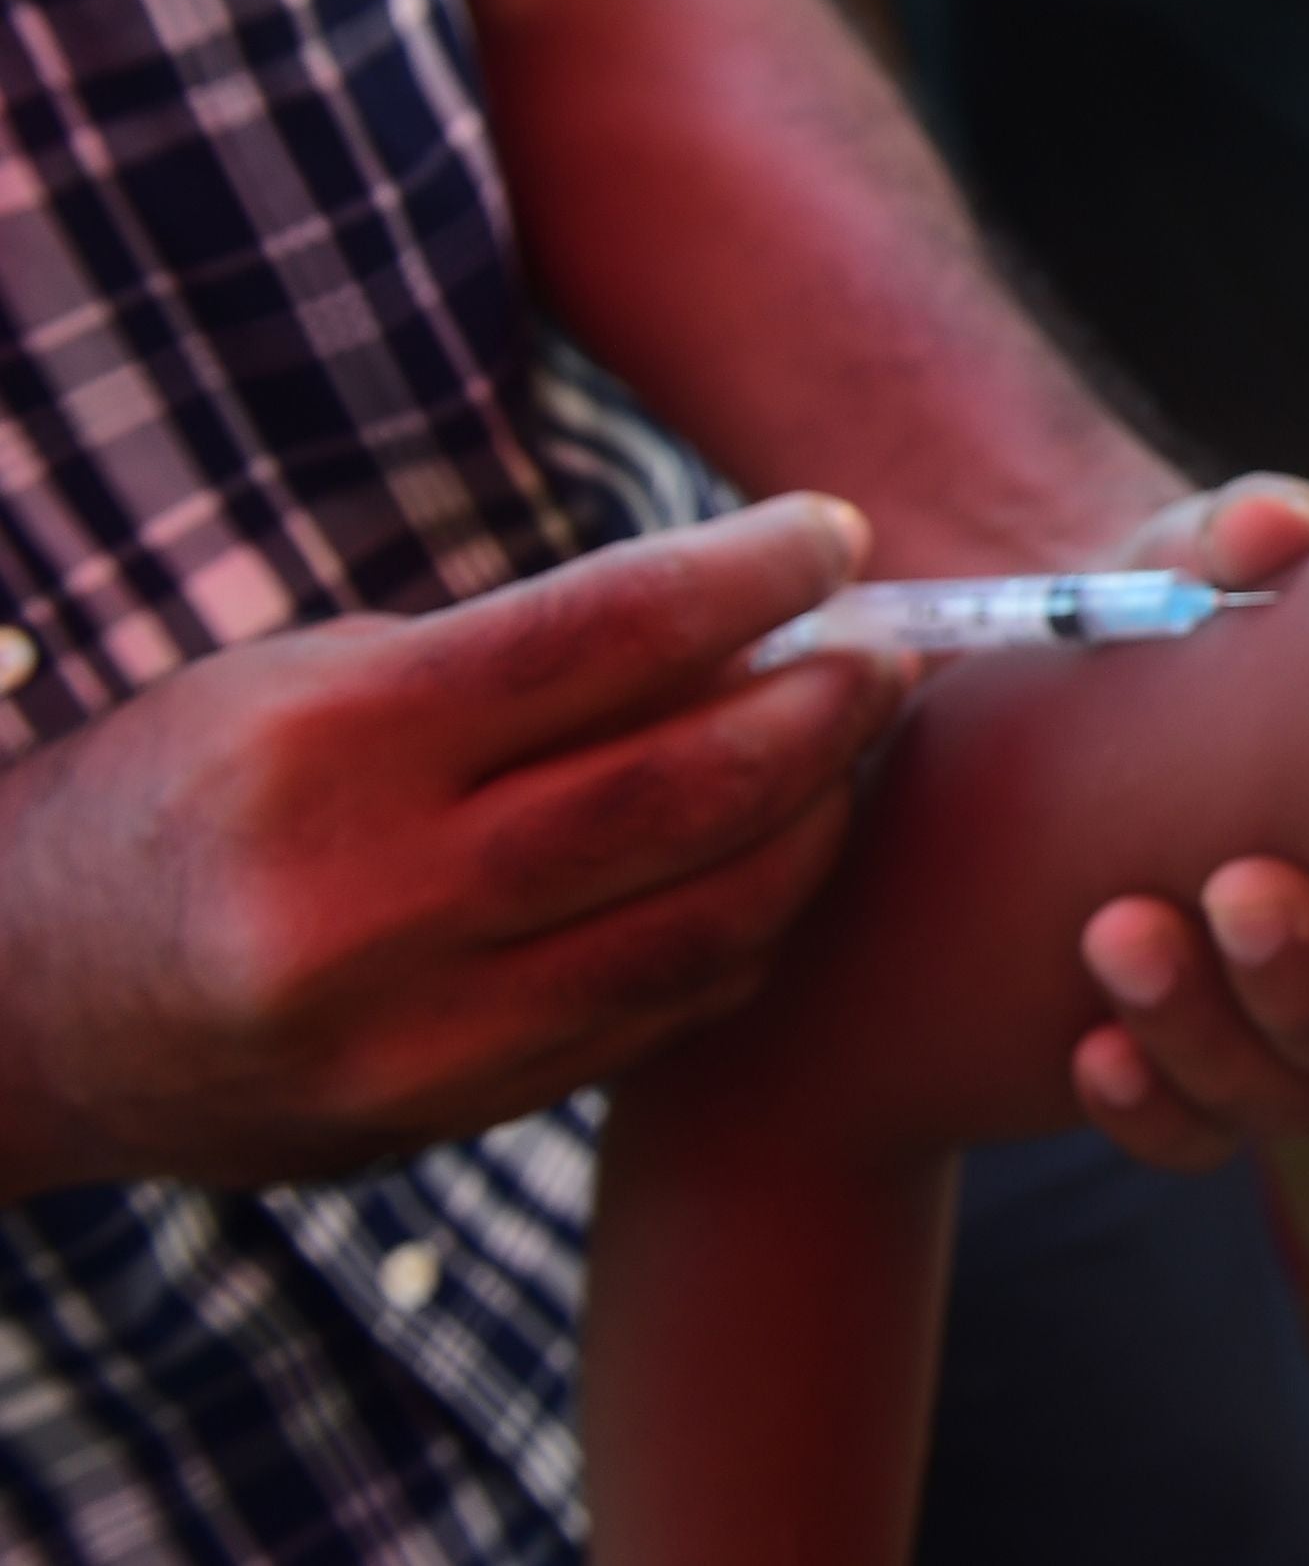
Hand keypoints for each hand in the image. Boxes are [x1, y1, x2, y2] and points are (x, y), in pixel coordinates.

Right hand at [0, 497, 904, 1194]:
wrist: (14, 1005)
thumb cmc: (187, 796)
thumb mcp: (314, 684)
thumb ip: (516, 668)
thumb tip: (747, 626)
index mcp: (329, 742)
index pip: (605, 631)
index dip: (752, 574)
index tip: (833, 535)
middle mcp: (371, 894)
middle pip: (683, 788)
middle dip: (820, 710)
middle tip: (880, 656)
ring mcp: (412, 1026)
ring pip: (700, 921)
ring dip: (811, 830)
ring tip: (845, 758)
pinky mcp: (440, 1114)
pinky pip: (652, 1015)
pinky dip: (740, 933)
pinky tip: (770, 868)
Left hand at [1061, 473, 1308, 1167]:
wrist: (973, 777)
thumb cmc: (1124, 659)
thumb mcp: (1153, 595)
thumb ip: (1212, 550)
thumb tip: (1280, 529)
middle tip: (1235, 889)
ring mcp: (1272, 1035)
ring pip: (1286, 1092)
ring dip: (1204, 1028)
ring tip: (1117, 935)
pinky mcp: (1177, 1085)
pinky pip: (1188, 1136)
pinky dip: (1147, 1107)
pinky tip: (1089, 1054)